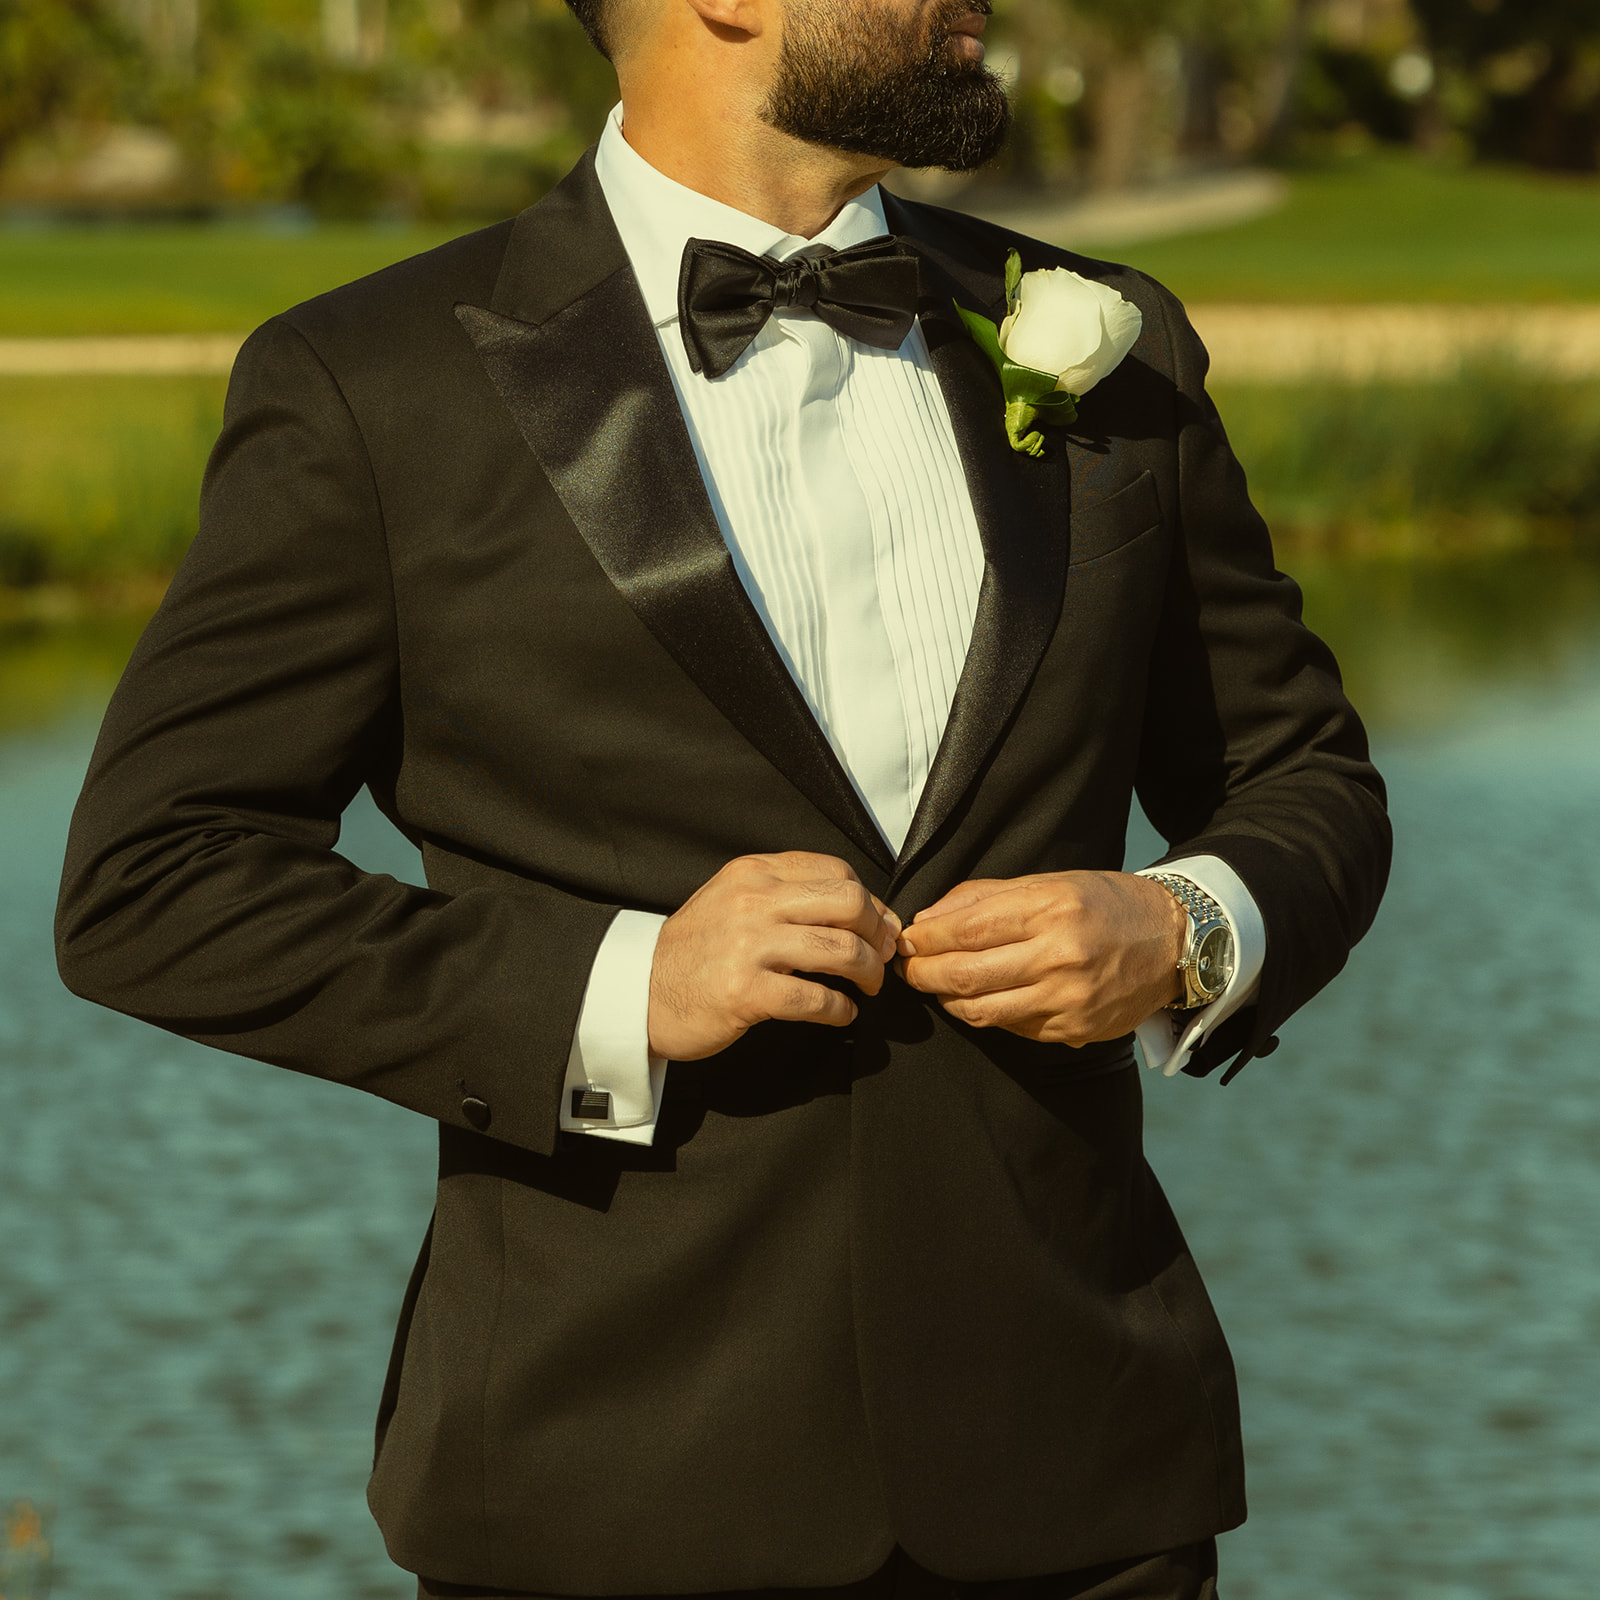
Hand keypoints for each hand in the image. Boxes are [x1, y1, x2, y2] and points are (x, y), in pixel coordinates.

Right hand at [648, 852, 900, 1060]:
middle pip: (848, 903)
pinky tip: (841, 1014)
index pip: (835, 871)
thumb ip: (784, 895)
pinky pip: (816, 999)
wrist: (639, 993)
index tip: (879, 926)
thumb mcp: (731, 900)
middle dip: (877, 933)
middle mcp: (753, 902)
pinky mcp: (745, 992)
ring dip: (867, 973)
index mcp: (753, 873)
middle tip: (881, 956)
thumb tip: (858, 910)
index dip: (870, 901)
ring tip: (866, 987)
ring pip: (840, 950)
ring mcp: (748, 947)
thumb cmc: (694, 951)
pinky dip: (840, 1010)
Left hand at [897, 871, 1185, 1045]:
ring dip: (948, 999)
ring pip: (983, 1010)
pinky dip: (987, 1014)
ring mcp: (1068, 999)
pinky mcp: (1075, 1030)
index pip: (968, 930)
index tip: (907, 940)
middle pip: (966, 975)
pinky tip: (978, 999)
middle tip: (908, 969)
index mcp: (1051, 909)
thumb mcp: (1049, 883)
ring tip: (936, 985)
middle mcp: (1060, 956)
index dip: (926, 940)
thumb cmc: (1105, 904)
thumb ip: (985, 898)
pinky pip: (1012, 1028)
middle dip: (924, 974)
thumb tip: (927, 920)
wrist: (1174, 942)